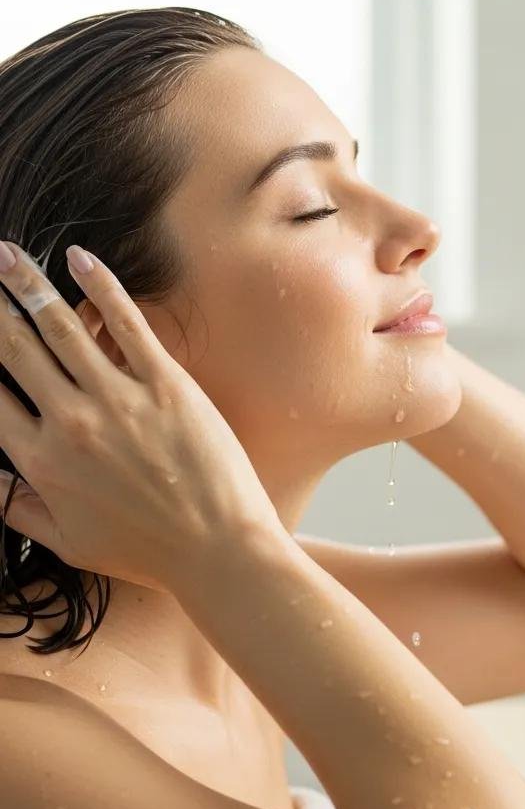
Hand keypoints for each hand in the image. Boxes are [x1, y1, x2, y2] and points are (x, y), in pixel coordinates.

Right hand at [0, 241, 284, 594]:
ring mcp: (120, 400)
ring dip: (26, 284)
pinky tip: (79, 259)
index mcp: (41, 461)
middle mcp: (71, 423)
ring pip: (60, 327)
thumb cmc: (148, 553)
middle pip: (13, 348)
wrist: (219, 551)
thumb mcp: (70, 544)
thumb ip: (19, 509)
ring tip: (7, 255)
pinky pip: (127, 324)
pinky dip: (100, 286)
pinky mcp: (168, 386)